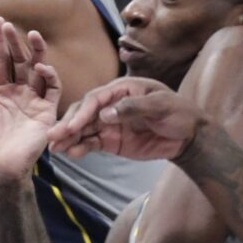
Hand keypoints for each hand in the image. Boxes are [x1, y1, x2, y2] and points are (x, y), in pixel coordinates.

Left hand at [0, 17, 60, 181]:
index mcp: (2, 93)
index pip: (2, 62)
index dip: (0, 43)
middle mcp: (20, 94)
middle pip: (20, 62)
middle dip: (16, 43)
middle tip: (10, 25)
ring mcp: (34, 103)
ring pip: (39, 71)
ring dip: (38, 53)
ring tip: (33, 35)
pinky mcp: (47, 113)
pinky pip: (53, 91)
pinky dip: (50, 77)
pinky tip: (41, 66)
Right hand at [47, 77, 200, 159]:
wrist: (190, 137)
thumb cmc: (179, 113)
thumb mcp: (161, 105)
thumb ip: (133, 107)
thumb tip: (105, 114)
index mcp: (121, 89)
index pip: (95, 99)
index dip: (82, 112)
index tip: (72, 126)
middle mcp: (110, 105)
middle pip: (83, 113)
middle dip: (67, 125)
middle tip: (52, 137)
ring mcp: (109, 123)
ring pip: (83, 129)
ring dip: (68, 138)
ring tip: (54, 148)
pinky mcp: (111, 140)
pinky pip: (91, 143)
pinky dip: (80, 148)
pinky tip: (70, 153)